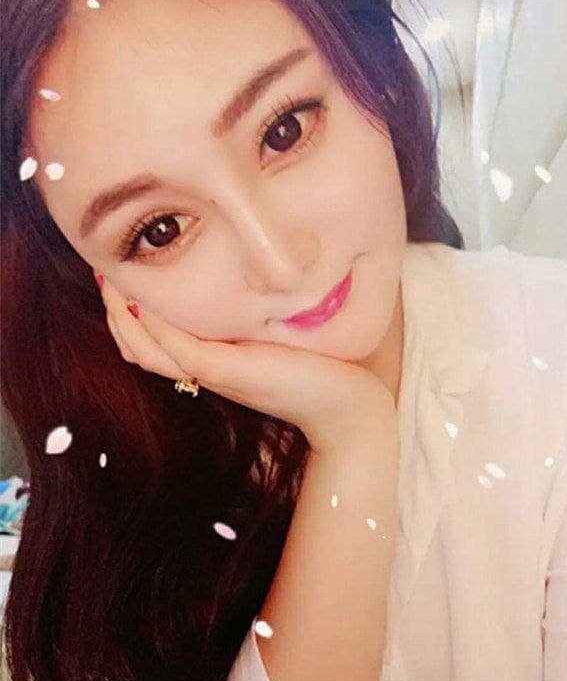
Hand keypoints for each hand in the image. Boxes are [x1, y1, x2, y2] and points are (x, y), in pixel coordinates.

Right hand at [95, 273, 395, 446]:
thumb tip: (242, 281)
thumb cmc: (317, 367)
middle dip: (115, 311)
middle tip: (103, 273)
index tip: (117, 275)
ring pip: (147, 350)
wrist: (348, 407)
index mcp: (211, 361)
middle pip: (137, 346)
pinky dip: (155, 326)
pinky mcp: (230, 371)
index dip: (127, 313)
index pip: (150, 342)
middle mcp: (205, 369)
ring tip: (111, 281)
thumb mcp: (274, 335)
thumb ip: (250, 319)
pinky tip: (142, 299)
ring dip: (123, 316)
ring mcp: (214, 372)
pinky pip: (179, 349)